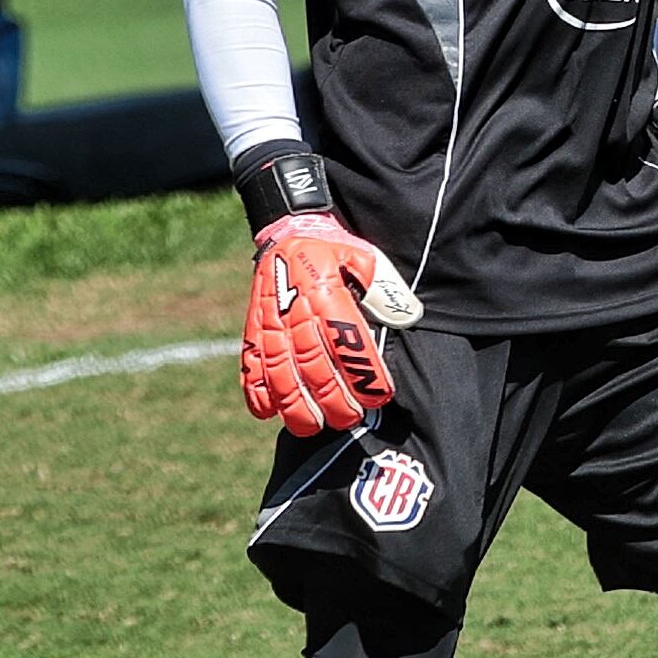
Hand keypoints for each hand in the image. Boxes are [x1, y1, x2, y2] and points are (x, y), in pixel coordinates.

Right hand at [239, 211, 423, 434]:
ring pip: (278, 371)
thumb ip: (385, 288)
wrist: (287, 232)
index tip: (379, 396)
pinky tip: (269, 413)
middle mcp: (294, 309)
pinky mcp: (252, 329)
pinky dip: (256, 391)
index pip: (346, 338)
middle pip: (311, 363)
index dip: (362, 371)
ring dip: (294, 404)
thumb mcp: (365, 258)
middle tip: (349, 419)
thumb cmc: (335, 251)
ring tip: (311, 426)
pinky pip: (250, 365)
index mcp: (325, 290)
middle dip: (331, 398)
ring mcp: (269, 321)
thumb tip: (407, 318)